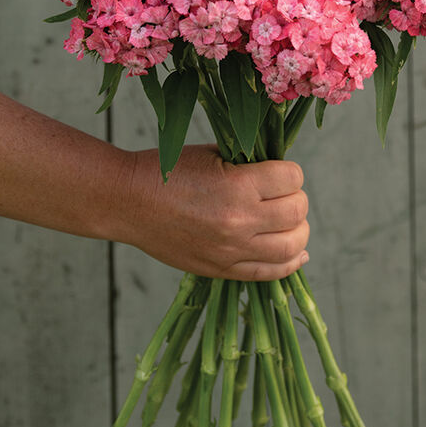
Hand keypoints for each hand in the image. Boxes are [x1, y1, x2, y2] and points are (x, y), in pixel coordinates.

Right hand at [117, 144, 309, 280]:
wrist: (128, 201)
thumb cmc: (168, 170)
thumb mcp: (213, 153)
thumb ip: (250, 163)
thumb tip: (283, 172)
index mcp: (237, 186)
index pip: (292, 178)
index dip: (290, 171)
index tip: (279, 171)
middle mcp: (239, 221)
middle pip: (297, 212)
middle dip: (296, 198)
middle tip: (282, 193)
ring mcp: (231, 250)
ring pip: (292, 246)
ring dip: (298, 230)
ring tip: (288, 220)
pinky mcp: (222, 269)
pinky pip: (270, 272)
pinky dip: (290, 262)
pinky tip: (297, 252)